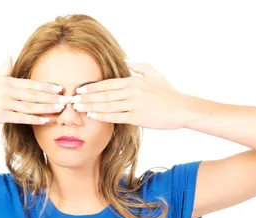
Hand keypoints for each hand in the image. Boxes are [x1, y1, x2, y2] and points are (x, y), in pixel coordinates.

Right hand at [0, 54, 69, 126]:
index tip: (59, 88)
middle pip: (34, 94)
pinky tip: (44, 120)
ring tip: (59, 110)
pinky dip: (34, 119)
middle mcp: (7, 90)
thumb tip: (8, 56)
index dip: (46, 86)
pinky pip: (21, 118)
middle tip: (66, 100)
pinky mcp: (0, 115)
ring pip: (30, 106)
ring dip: (47, 108)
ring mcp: (4, 103)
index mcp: (6, 81)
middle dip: (52, 97)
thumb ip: (1, 69)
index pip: (30, 83)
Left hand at [71, 61, 197, 129]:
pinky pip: (116, 117)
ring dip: (91, 107)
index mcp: (134, 81)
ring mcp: (134, 105)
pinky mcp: (137, 117)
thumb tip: (127, 61)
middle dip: (87, 97)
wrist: (181, 109)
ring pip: (107, 105)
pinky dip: (103, 116)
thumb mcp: (155, 75)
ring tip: (79, 108)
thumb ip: (140, 67)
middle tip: (73, 100)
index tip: (80, 89)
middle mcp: (132, 92)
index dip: (92, 87)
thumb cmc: (169, 93)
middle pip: (104, 94)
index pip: (108, 83)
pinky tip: (92, 116)